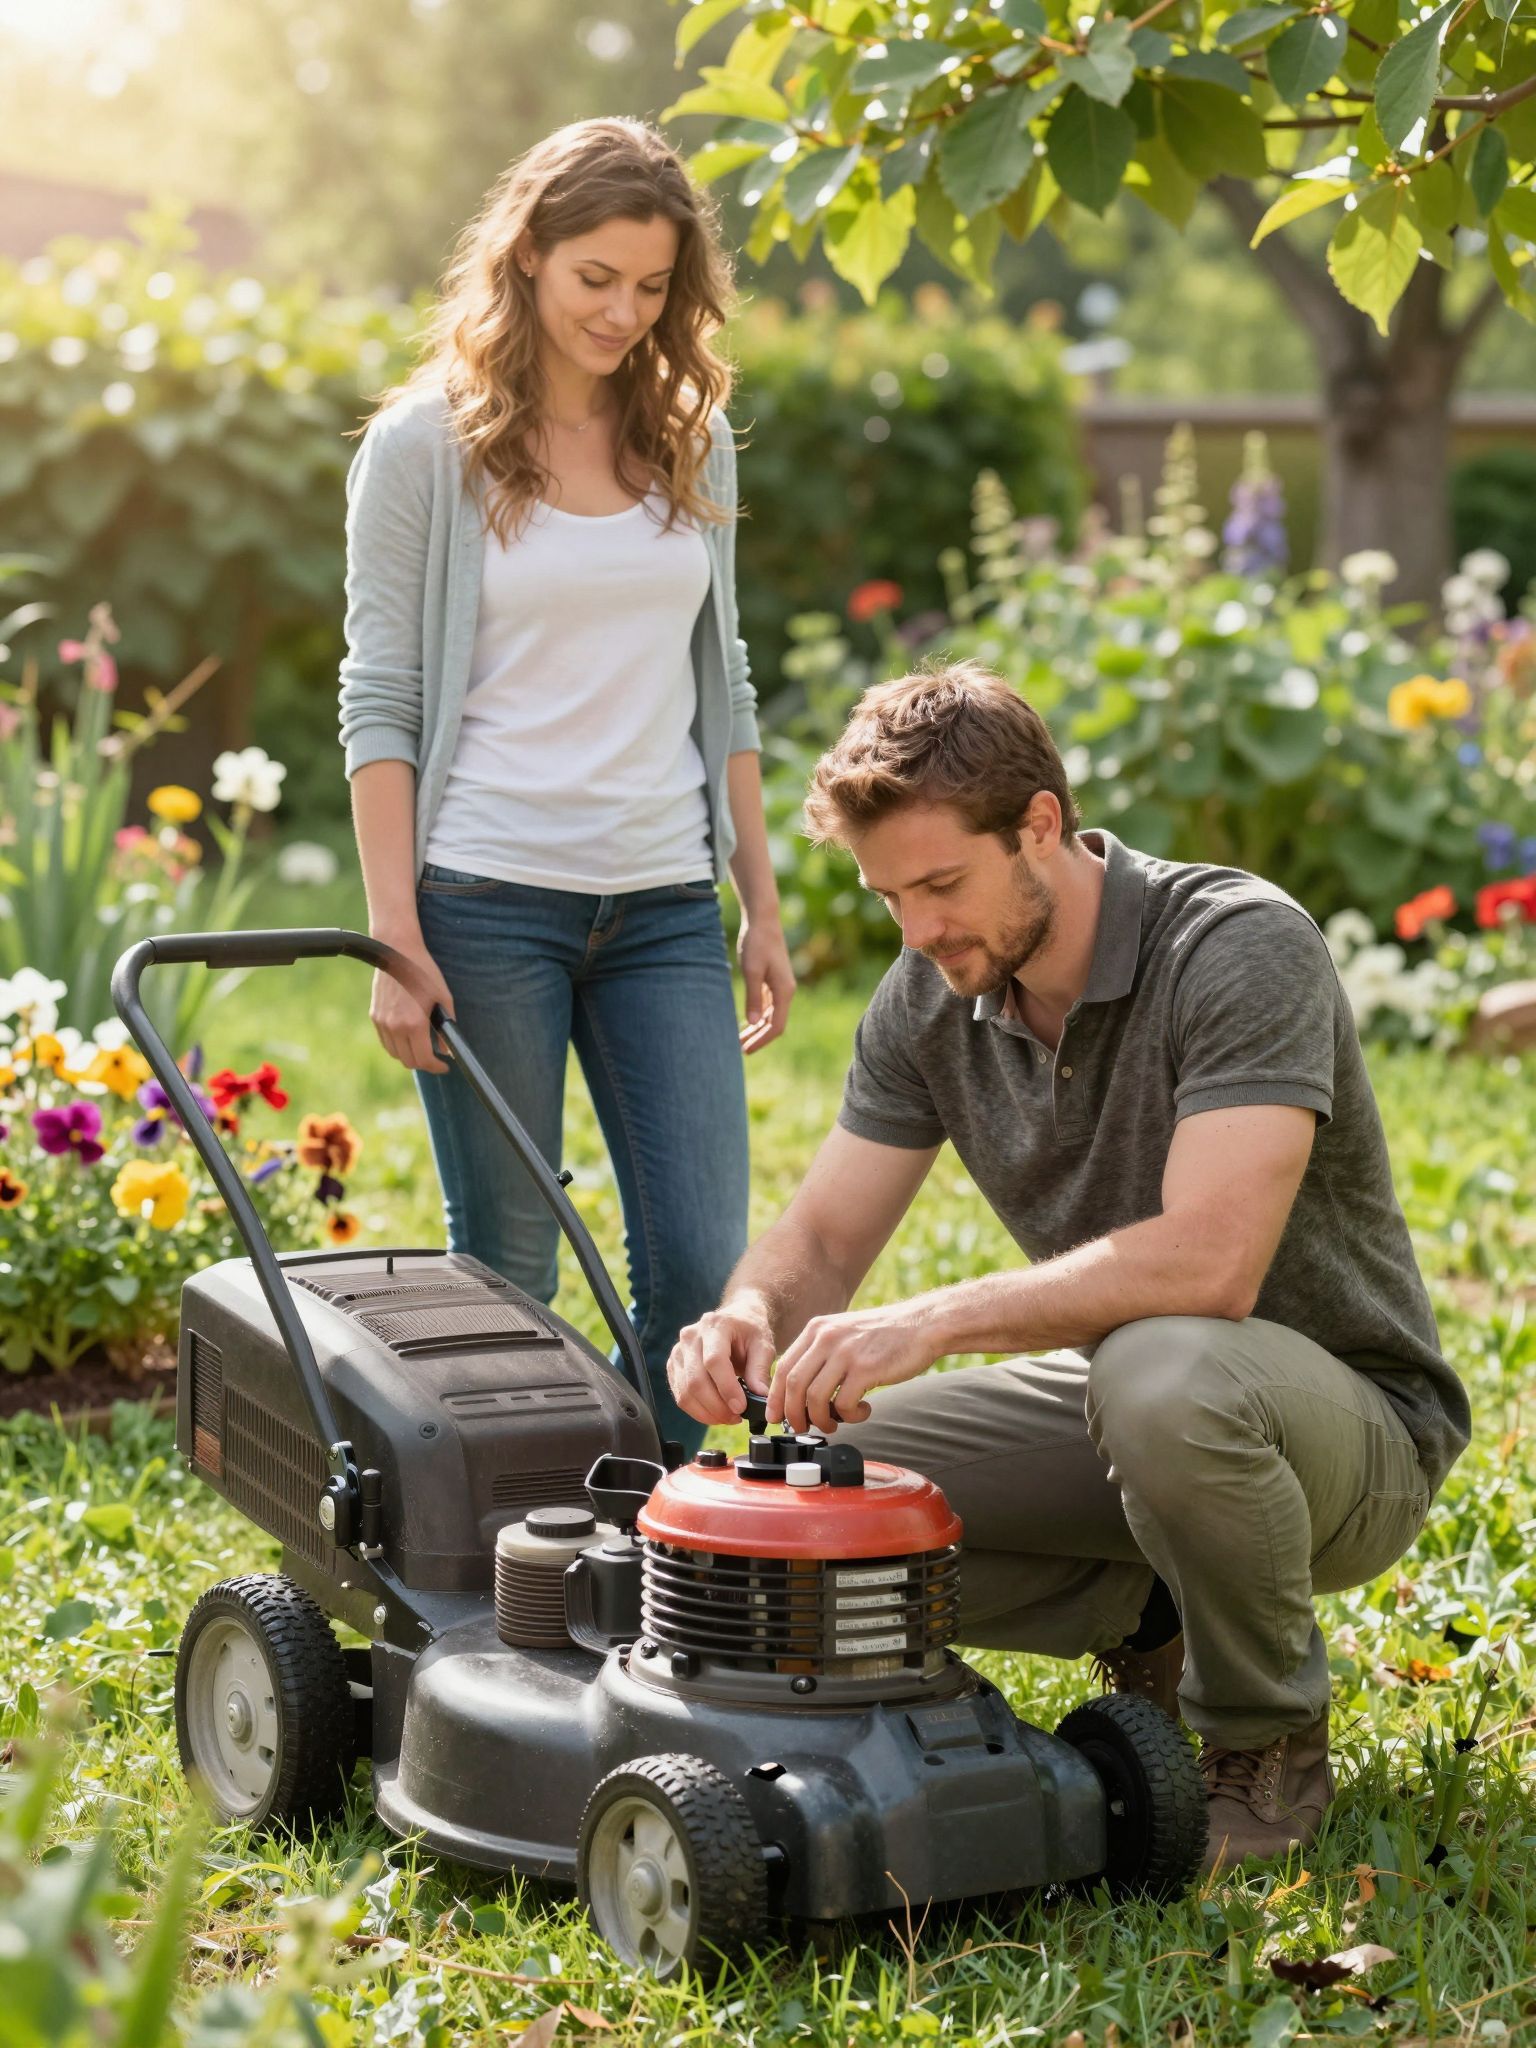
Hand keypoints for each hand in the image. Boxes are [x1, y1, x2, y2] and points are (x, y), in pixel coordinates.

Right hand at [369, 934, 455, 1074]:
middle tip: (435, 1059)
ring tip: (422, 1048)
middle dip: (424, 1064)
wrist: (397, 951)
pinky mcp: (374, 1016)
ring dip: (409, 1056)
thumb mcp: (443, 998)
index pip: (423, 1059)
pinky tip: (408, 1037)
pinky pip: (386, 1041)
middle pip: (408, 1061)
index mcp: (414, 1023)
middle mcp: (395, 1026)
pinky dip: (397, 1045)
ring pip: (395, 1053)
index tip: (445, 1066)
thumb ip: (446, 1027)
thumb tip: (447, 1050)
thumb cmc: (424, 972)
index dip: (436, 1067)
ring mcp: (382, 1022)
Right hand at [668, 1301, 775, 1425]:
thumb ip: (760, 1370)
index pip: (714, 1361)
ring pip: (685, 1392)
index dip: (726, 1388)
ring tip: (728, 1418)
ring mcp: (678, 1351)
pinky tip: (715, 1413)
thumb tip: (759, 1398)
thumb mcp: (763, 1345)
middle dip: (716, 1407)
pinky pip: (680, 1395)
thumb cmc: (750, 1331)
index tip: (740, 1407)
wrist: (736, 1319)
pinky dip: (697, 1410)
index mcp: (715, 1325)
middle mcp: (690, 1336)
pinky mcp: (674, 1366)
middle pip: (696, 1380)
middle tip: (736, 1417)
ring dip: (707, 1413)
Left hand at [737, 914, 795, 1053]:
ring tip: (740, 1039)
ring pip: (771, 1016)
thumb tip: (754, 1022)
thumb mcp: (752, 971)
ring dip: (757, 1029)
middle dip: (759, 1038)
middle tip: (739, 1049)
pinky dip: (758, 1016)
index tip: (745, 1050)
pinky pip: (768, 1005)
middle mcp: (786, 992)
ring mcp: (780, 986)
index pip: (777, 1026)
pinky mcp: (773, 981)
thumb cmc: (756, 943)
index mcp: (784, 991)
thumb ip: (754, 997)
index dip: (762, 1041)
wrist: (763, 920)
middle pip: (775, 1024)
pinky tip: (747, 1022)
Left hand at [767, 1304, 935, 1434]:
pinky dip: (849, 1416)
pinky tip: (862, 1411)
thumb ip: (820, 1354)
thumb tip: (799, 1390)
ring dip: (821, 1419)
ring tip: (834, 1423)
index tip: (776, 1416)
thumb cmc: (884, 1335)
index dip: (776, 1397)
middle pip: (793, 1385)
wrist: (921, 1325)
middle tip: (802, 1427)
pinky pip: (843, 1404)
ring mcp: (845, 1353)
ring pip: (814, 1398)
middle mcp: (826, 1338)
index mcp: (817, 1329)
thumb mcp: (843, 1333)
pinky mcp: (865, 1369)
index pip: (783, 1367)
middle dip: (793, 1414)